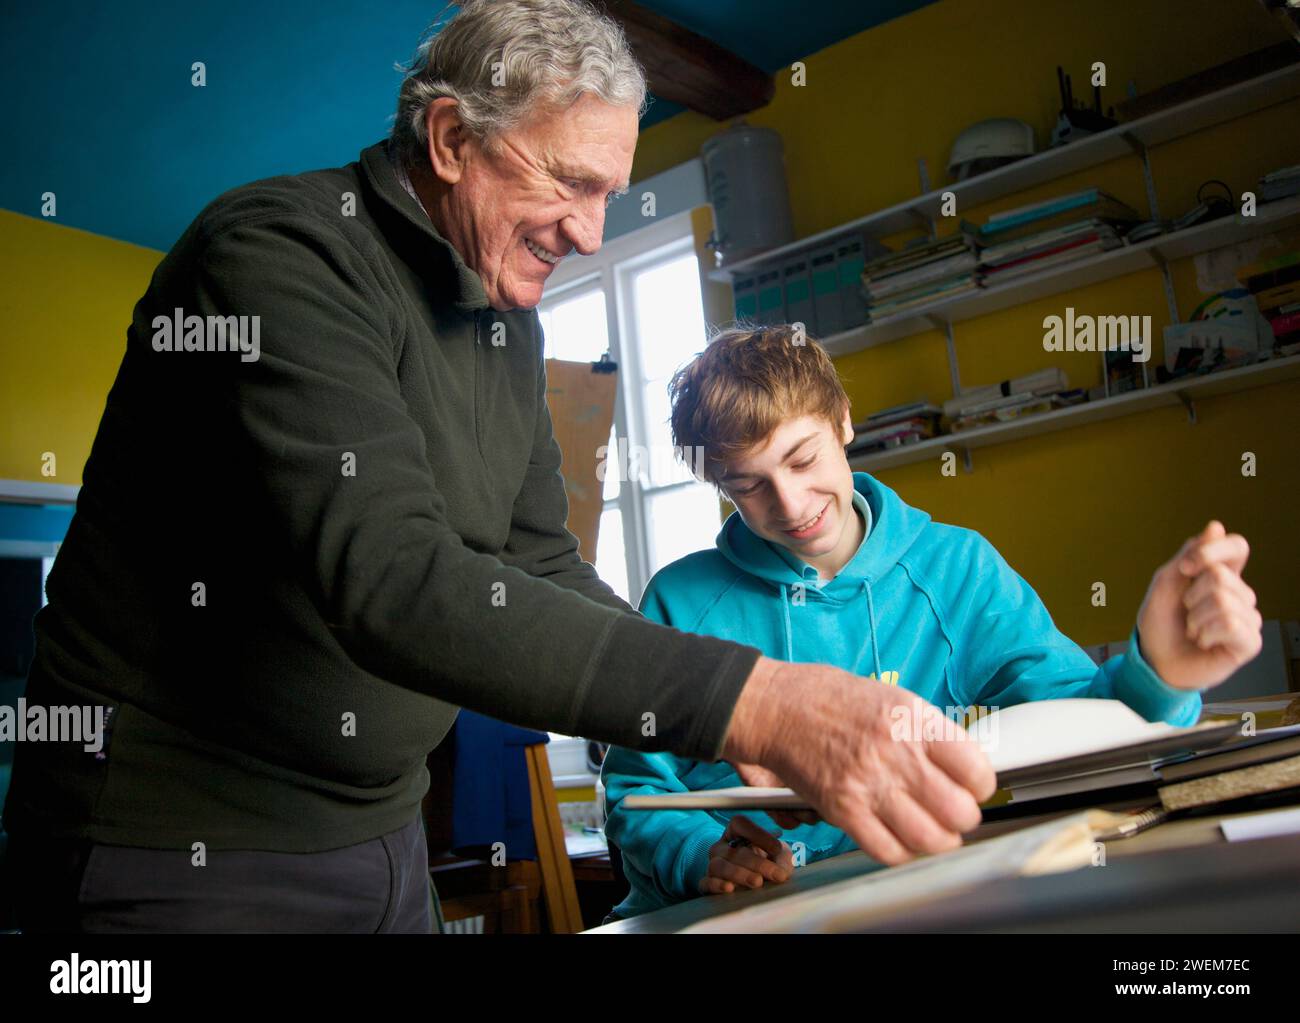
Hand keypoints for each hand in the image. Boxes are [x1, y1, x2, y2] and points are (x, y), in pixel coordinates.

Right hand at [699, 814, 794, 894]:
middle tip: (776, 874)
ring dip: (739, 874)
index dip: (758, 834)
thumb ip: (782, 858)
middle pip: (733, 850)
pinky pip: (706, 882)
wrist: (758, 882)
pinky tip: (730, 888)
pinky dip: (717, 885)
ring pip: (718, 865)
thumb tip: (780, 869)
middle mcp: (722, 846)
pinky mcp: (708, 884)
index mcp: (736, 832)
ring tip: (757, 882)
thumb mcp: (779, 856)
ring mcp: (713, 864)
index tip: (777, 848)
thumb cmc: (769, 863)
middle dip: (758, 863)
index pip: (740, 824)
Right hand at [722, 657, 995, 867]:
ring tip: (934, 834)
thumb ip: (927, 732)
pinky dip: (902, 853)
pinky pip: (888, 850)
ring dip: (938, 842)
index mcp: (913, 720)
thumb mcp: (891, 698)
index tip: (973, 788)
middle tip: (954, 815)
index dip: (981, 786)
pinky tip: (901, 839)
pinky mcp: (842, 809)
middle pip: (958, 811)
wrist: (777, 706)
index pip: (976, 769)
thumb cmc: (831, 699)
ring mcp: (868, 783)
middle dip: (963, 819)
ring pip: (929, 839)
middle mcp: (895, 753)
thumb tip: (961, 767)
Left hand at [1137, 521, 1262, 689]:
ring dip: (1196, 617)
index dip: (1213, 551)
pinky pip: (1231, 624)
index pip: (1237, 546)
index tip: (1186, 568)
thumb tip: (1216, 527)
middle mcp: (1239, 594)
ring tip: (1193, 630)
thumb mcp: (1165, 584)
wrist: (1155, 661)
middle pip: (1221, 575)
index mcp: (1221, 575)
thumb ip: (1189, 555)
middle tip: (1185, 612)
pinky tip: (1204, 641)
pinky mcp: (1249, 642)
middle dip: (1191, 594)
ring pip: (1224, 600)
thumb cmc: (1161, 623)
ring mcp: (1247, 618)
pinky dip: (1206, 632)